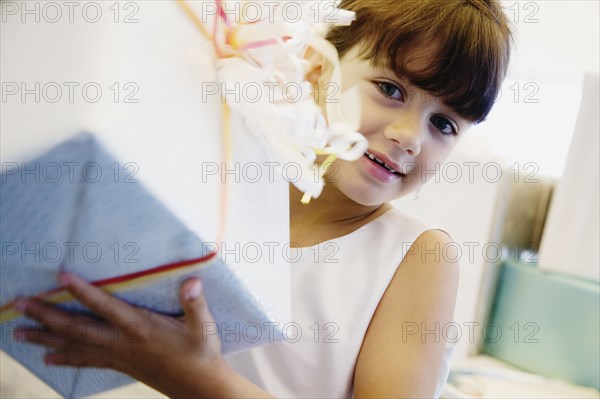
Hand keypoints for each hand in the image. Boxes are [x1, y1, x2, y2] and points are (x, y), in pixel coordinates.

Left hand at [13, 273, 224, 388]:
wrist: (198, 386)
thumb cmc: (200, 351)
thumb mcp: (203, 326)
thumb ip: (195, 303)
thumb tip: (192, 282)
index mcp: (140, 328)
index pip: (105, 307)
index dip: (83, 292)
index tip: (61, 275)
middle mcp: (122, 342)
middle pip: (77, 329)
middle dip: (46, 317)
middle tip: (20, 305)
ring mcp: (117, 356)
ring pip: (74, 346)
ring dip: (45, 338)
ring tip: (19, 333)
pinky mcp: (119, 364)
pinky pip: (85, 361)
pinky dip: (64, 358)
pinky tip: (48, 359)